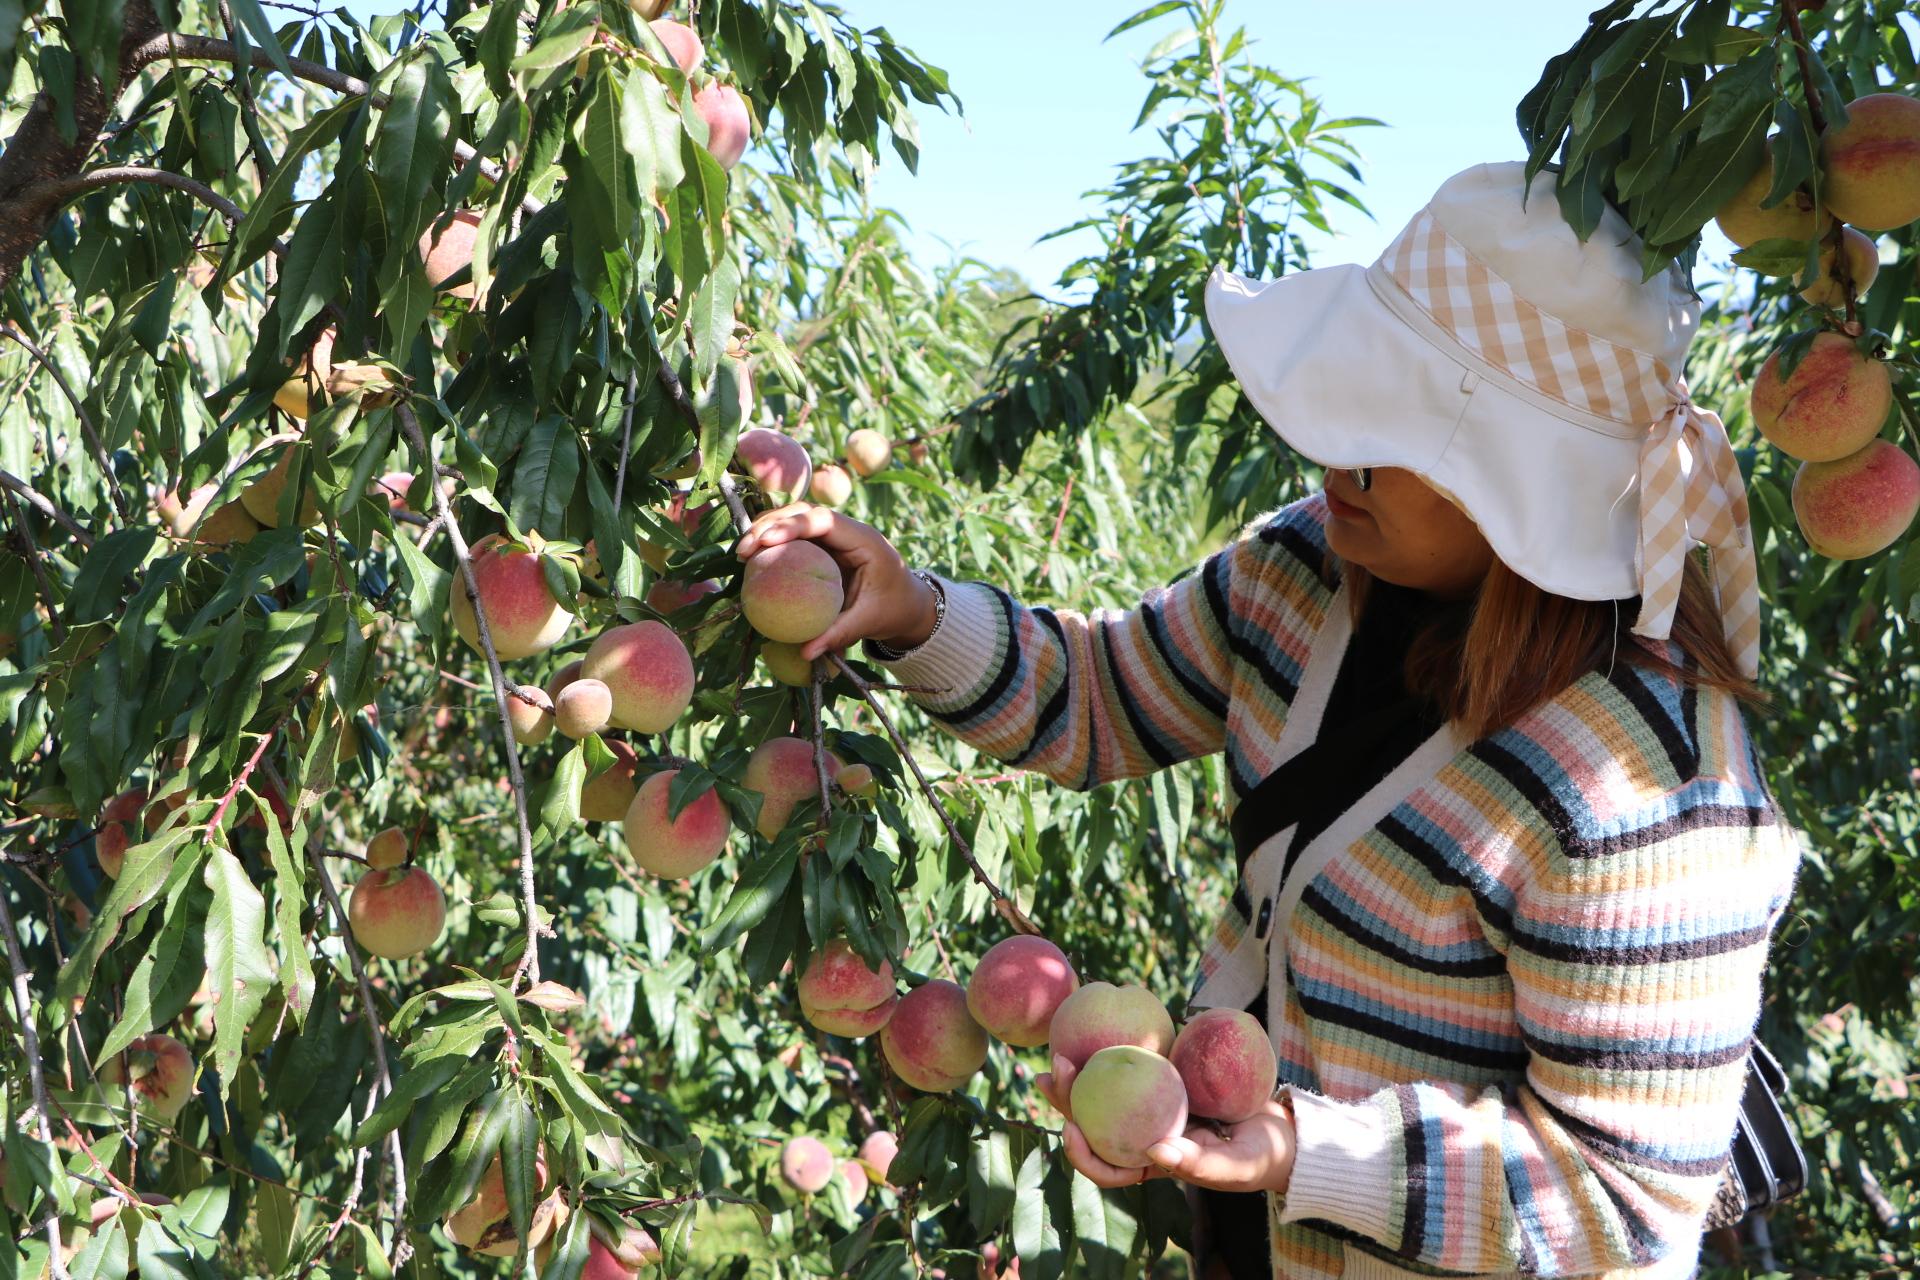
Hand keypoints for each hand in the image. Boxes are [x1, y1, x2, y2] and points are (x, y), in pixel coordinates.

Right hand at [732, 503, 937, 658]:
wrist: (908, 604)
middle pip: (804, 512)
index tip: (765, 541)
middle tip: (744, 550)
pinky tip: (752, 560)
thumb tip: (806, 654)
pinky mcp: (824, 546)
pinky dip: (774, 543)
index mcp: (864, 540)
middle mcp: (847, 531)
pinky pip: (796, 538)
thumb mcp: (869, 622)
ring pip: (796, 520)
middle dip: (771, 524)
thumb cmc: (893, 610)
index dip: (792, 526)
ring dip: (767, 530)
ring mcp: (834, 536)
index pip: (824, 521)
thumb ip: (839, 634)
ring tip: (742, 554)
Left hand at [1039, 1056, 1297, 1193]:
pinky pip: (1138, 1062)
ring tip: (1059, 1045)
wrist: (1285, 1130)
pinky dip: (1120, 1047)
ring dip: (1081, 1071)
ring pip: (1109, 1089)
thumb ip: (1199, 1163)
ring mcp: (1153, 1105)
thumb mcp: (1235, 1166)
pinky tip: (1104, 1021)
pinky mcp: (1166, 1078)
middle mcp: (1145, 1135)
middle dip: (1067, 1100)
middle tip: (1050, 1072)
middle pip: (1096, 1121)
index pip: (1107, 1166)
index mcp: (1153, 1165)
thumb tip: (1154, 1153)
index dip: (1081, 1153)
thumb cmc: (1261, 1158)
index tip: (1069, 1129)